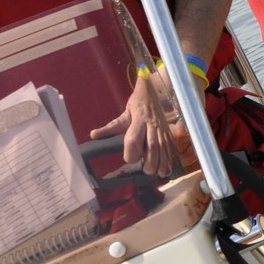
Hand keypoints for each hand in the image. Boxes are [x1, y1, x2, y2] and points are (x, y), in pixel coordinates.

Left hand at [88, 64, 202, 177]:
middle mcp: (152, 124)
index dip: (132, 150)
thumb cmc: (138, 102)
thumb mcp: (124, 113)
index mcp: (138, 119)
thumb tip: (93, 135)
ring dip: (162, 161)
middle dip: (150, 160)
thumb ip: (110, 127)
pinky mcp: (168, 130)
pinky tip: (168, 168)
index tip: (130, 160)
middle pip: (152, 144)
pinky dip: (170, 157)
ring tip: (158, 173)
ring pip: (164, 146)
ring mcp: (162, 128)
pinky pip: (170, 145)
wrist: (156, 90)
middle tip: (146, 171)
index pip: (134, 137)